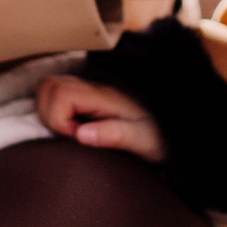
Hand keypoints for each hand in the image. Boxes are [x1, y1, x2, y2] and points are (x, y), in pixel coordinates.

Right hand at [36, 73, 164, 159]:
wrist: (178, 132)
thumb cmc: (160, 138)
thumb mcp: (143, 141)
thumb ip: (114, 135)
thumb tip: (80, 134)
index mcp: (103, 95)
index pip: (58, 93)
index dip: (58, 120)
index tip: (78, 138)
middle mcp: (92, 87)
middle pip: (48, 85)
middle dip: (49, 114)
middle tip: (72, 136)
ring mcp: (89, 90)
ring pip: (49, 87)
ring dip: (51, 112)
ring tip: (74, 133)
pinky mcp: (89, 97)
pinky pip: (59, 94)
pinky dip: (57, 111)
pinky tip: (77, 129)